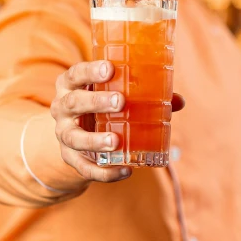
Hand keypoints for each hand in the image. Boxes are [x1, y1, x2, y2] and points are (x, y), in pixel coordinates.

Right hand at [51, 60, 183, 183]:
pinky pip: (84, 167)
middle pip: (74, 103)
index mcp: (70, 85)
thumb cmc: (99, 104)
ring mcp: (62, 134)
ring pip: (74, 137)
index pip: (76, 73)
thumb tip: (178, 100)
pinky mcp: (69, 158)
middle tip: (120, 101)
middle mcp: (61, 107)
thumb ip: (143, 95)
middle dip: (96, 101)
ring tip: (115, 141)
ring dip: (94, 140)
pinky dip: (104, 172)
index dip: (90, 71)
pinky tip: (125, 171)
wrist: (74, 133)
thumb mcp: (112, 93)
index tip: (110, 68)